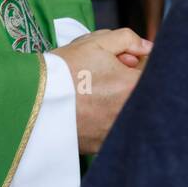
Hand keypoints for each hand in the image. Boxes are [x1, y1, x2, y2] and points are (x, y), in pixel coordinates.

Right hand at [51, 28, 150, 153]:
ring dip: (117, 103)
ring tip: (94, 94)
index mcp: (133, 86)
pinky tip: (87, 111)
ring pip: (128, 113)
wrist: (34, 99)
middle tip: (106, 77)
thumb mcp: (97, 42)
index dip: (137, 64)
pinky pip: (113, 130)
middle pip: (142, 95)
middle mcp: (129, 113)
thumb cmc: (66, 68)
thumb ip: (129, 39)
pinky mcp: (102, 146)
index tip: (123, 61)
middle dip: (128, 84)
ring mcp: (116, 132)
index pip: (153, 72)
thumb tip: (147, 47)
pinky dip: (105, 120)